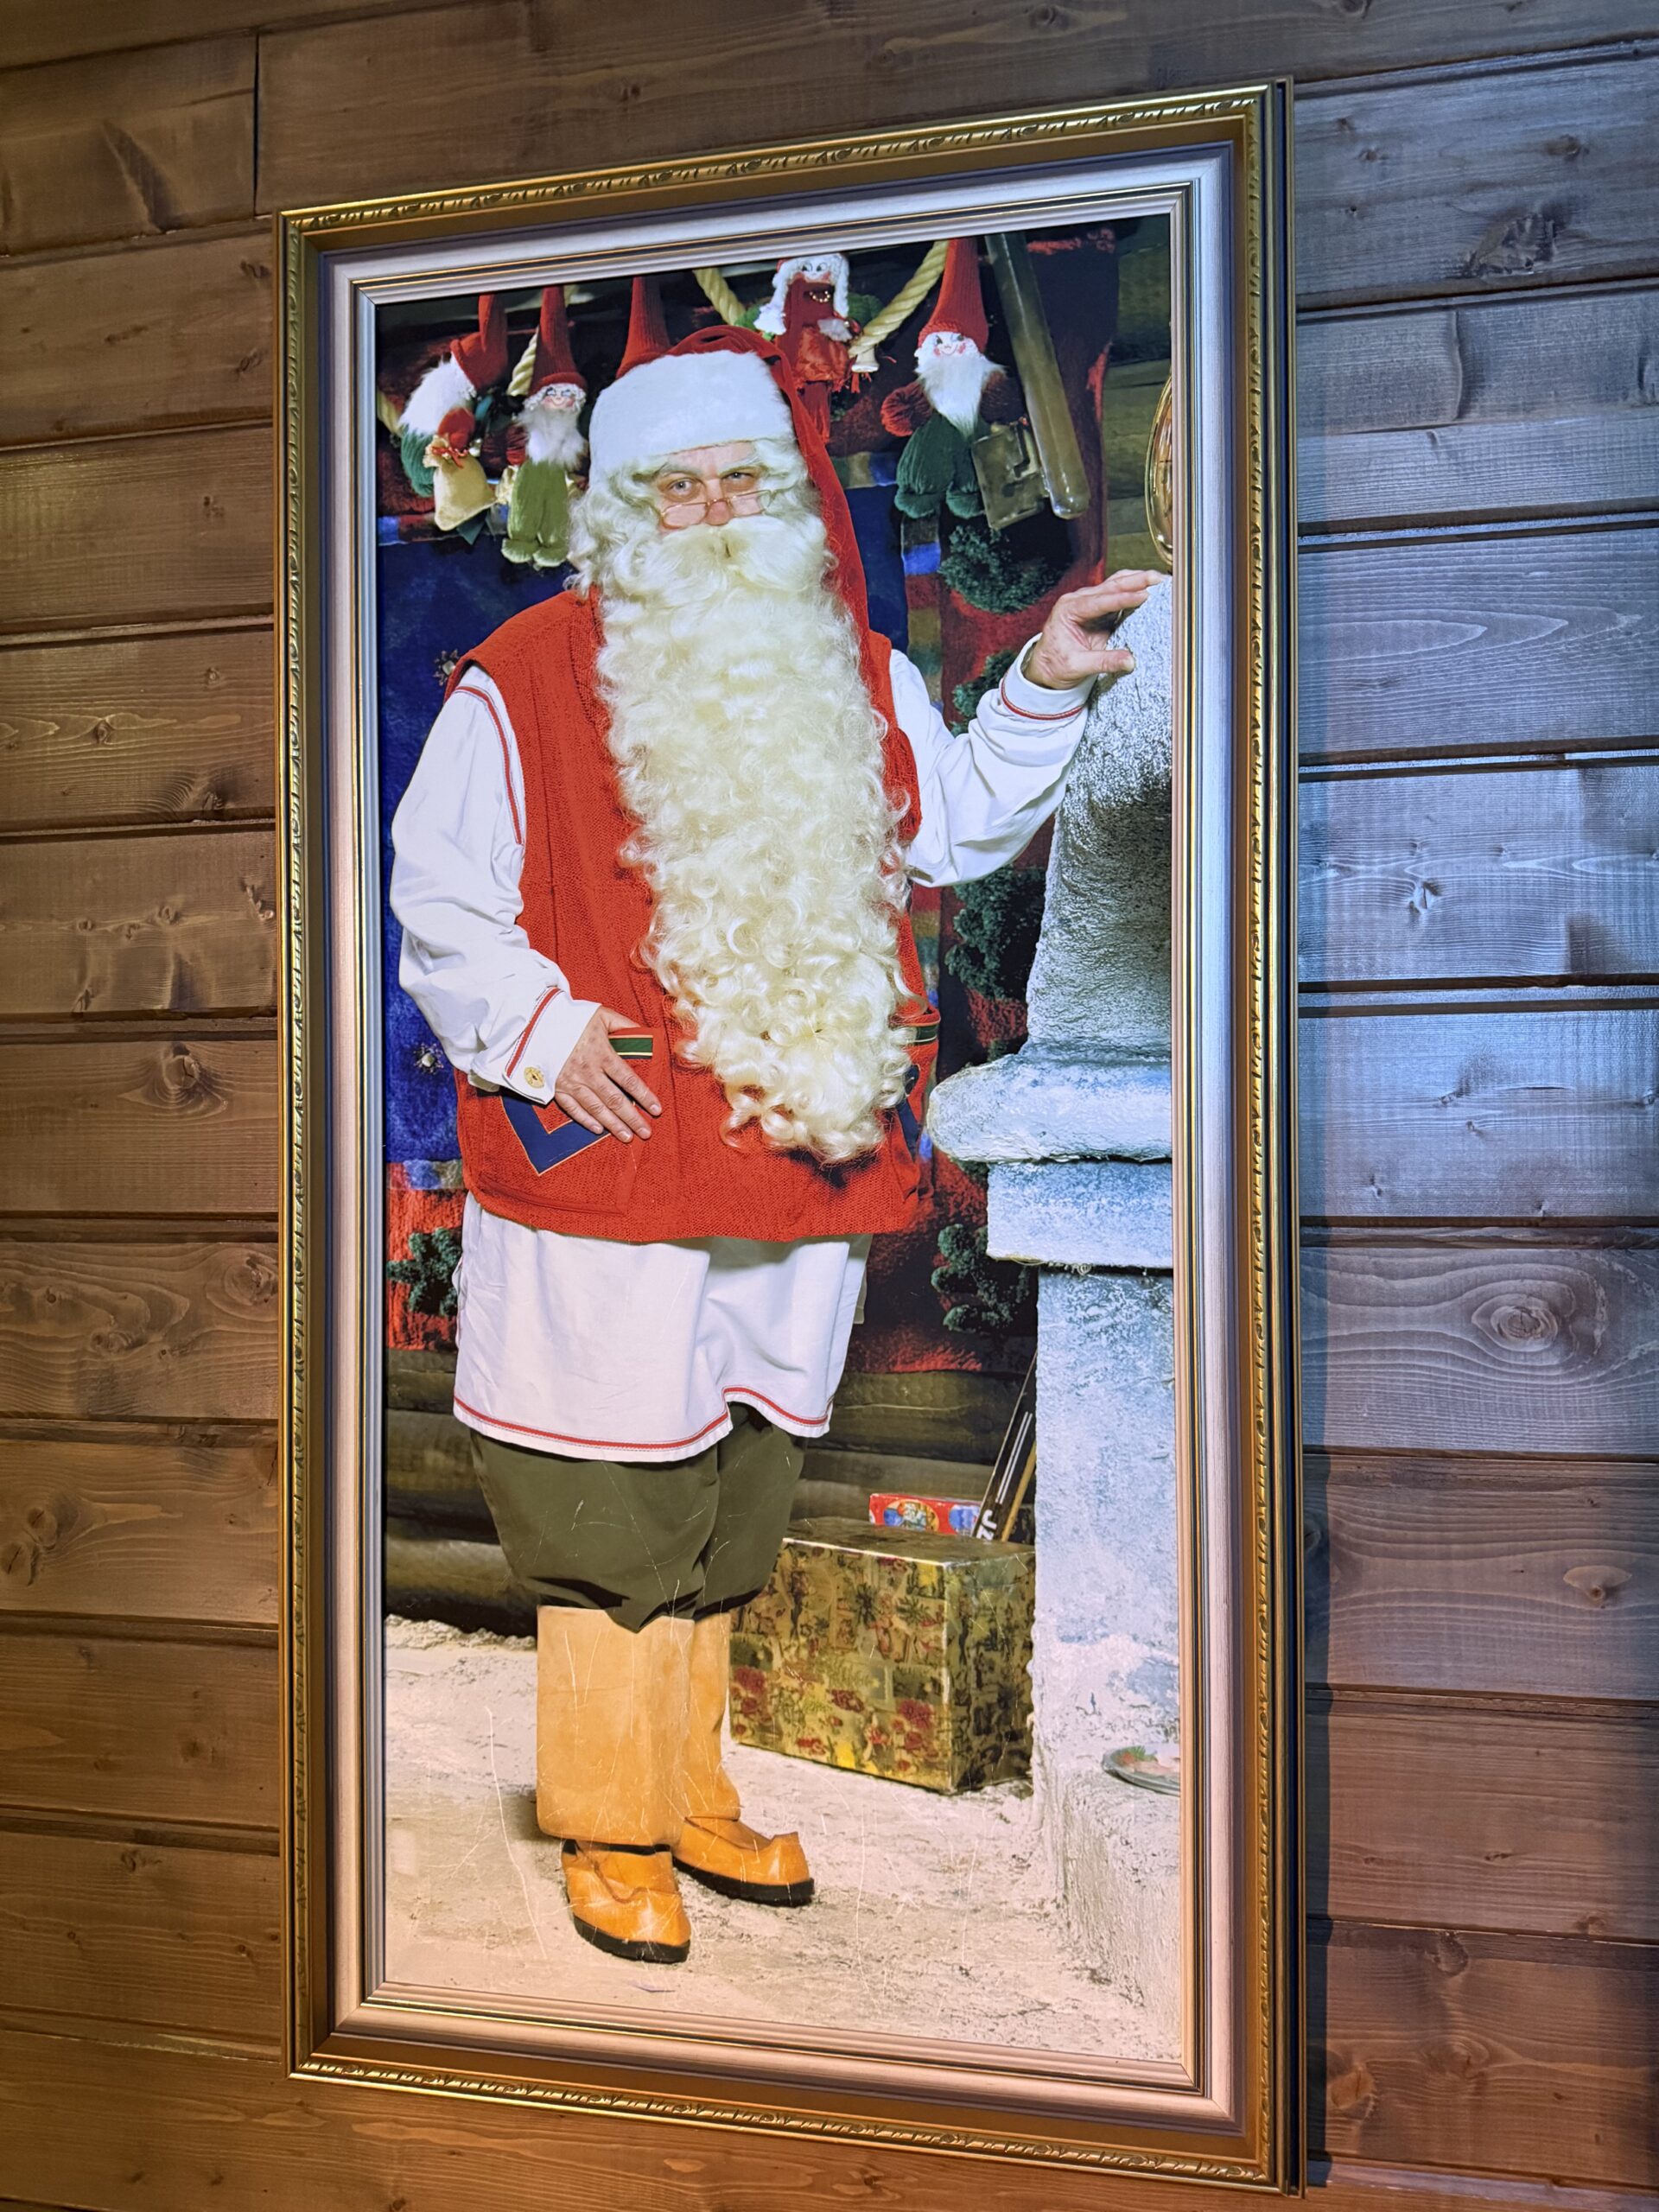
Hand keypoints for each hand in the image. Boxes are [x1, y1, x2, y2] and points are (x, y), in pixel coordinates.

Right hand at [551, 1006, 661, 1142]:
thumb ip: (626, 1025)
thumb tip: (648, 1036)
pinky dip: (585, 1120)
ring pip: (595, 1108)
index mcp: (601, 1053)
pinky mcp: (555, 1087)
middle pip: (614, 1099)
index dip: (644, 1096)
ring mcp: (570, 1081)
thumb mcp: (602, 1015)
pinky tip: (599, 1130)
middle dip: (632, 1118)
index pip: (628, 1080)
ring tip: (627, 1137)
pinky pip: (572, 1108)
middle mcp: (587, 1071)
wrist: (535, 1022)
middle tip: (646, 1132)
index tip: (657, 1109)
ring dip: (613, 1125)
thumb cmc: (572, 1017)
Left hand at [1023, 570, 1156, 690]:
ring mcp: (1090, 603)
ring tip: (1159, 578)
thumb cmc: (1055, 664)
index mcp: (1069, 609)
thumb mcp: (1077, 666)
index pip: (1100, 601)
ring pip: (1116, 585)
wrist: (1046, 667)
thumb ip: (1103, 662)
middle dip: (1136, 580)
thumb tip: (1130, 661)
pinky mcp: (1100, 610)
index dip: (1123, 598)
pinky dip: (1135, 590)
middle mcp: (1079, 600)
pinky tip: (1151, 589)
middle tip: (1158, 578)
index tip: (1143, 595)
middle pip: (1111, 586)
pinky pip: (1119, 596)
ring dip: (1138, 581)